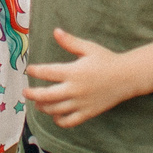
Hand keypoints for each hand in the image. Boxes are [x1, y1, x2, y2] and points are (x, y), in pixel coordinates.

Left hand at [25, 29, 141, 128]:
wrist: (127, 77)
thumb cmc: (107, 60)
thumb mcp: (89, 48)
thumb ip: (70, 42)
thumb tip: (55, 31)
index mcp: (74, 72)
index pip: (47, 72)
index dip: (35, 71)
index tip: (29, 70)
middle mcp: (75, 89)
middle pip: (47, 95)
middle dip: (33, 94)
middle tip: (25, 92)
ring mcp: (81, 103)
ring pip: (56, 110)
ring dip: (43, 107)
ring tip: (38, 103)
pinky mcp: (88, 113)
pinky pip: (70, 121)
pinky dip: (59, 121)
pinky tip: (55, 116)